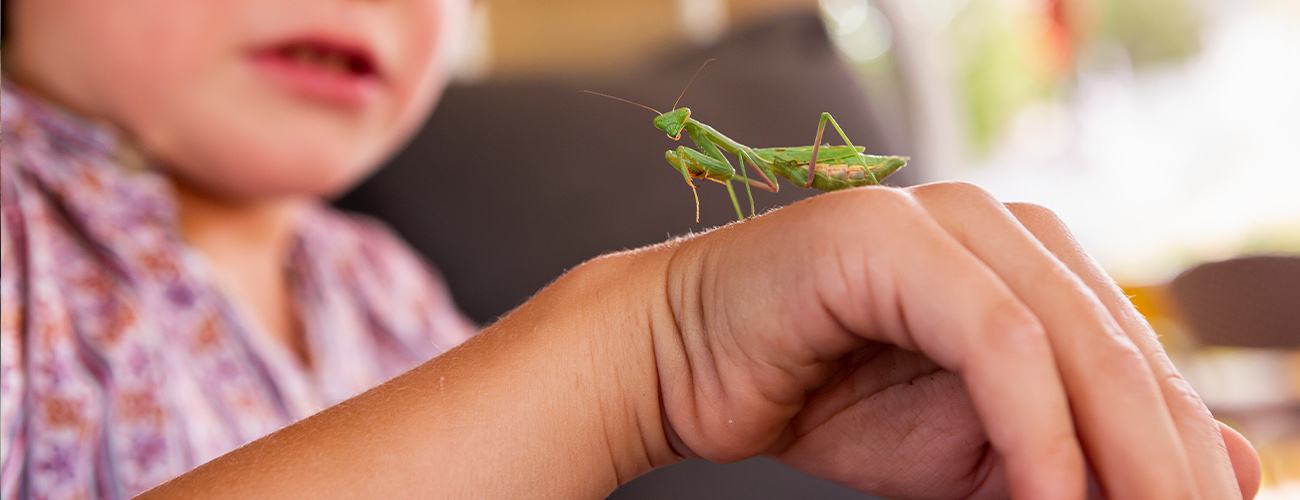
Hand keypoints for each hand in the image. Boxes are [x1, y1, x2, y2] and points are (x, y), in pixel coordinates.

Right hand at [651, 182, 1260, 497]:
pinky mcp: (893, 237)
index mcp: (1031, 264)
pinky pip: (996, 339)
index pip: (1138, 364)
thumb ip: (1067, 461)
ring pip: (1073, 340)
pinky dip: (1036, 428)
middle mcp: (1002, 228)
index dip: (1181, 455)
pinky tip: (1052, 495)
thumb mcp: (969, 453)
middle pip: (1123, 354)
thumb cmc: (821, 397)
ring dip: (1119, 452)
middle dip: (1166, 464)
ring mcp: (947, 221)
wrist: (684, 362)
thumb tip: (1201, 479)